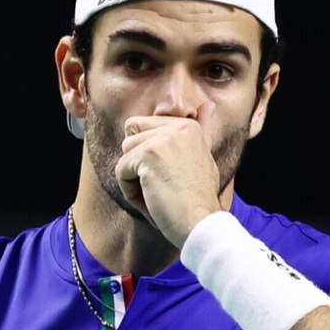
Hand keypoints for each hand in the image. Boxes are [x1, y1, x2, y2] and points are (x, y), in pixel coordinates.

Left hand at [115, 103, 222, 246]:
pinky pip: (120, 170)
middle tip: (162, 187)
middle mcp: (178, 126)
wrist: (201, 223)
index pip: (144, 130)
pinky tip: (152, 200)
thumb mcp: (203, 157)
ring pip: (125, 155)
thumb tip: (208, 105)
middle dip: (138, 166)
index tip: (171, 178)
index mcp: (189, 126)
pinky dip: (130, 192)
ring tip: (158, 194)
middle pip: (131, 139)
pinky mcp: (148, 154)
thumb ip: (200, 130)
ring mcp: (163, 139)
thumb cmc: (199, 199)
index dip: (150, 159)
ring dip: (134, 180)